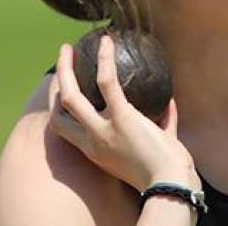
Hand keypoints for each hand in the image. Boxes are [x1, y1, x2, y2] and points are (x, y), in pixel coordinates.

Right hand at [48, 36, 200, 191]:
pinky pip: (107, 82)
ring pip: (70, 96)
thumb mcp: (157, 147)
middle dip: (56, 82)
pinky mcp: (122, 118)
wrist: (172, 184)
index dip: (58, 104)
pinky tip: (107, 42)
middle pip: (59, 110)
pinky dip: (105, 59)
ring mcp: (103, 130)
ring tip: (68, 47)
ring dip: (65, 69)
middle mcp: (92, 142)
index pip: (65, 127)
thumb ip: (161, 125)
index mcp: (95, 151)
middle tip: (62, 59)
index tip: (63, 83)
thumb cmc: (169, 172)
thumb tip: (169, 104)